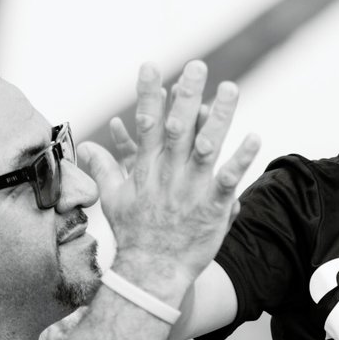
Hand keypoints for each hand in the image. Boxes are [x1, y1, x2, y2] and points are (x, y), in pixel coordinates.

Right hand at [81, 62, 259, 301]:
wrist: (151, 274)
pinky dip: (240, 160)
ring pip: (206, 147)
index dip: (148, 94)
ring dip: (219, 118)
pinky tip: (254, 138)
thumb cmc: (134, 236)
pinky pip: (227, 181)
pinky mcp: (211, 210)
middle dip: (187, 95)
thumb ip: (103, 168)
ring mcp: (190, 192)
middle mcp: (168, 176)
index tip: (151, 66)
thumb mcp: (113, 199)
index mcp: (146, 170)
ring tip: (231, 89)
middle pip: (179, 128)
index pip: (146, 125)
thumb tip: (85, 147)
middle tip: (197, 65)